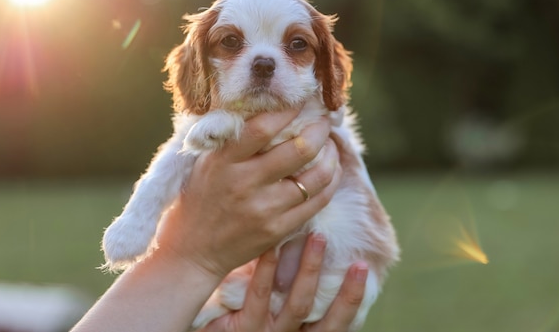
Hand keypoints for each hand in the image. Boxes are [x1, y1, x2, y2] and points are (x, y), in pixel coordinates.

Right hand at [156, 109, 341, 278]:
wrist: (193, 251)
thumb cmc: (200, 198)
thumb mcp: (207, 162)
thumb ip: (233, 138)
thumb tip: (269, 106)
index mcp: (223, 161)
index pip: (263, 126)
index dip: (288, 109)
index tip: (300, 101)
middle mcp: (244, 184)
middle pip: (300, 149)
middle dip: (320, 129)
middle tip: (323, 121)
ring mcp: (264, 210)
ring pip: (317, 176)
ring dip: (331, 155)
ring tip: (330, 145)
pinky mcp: (278, 230)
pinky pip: (318, 201)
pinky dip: (331, 181)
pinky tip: (330, 171)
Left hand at [197, 234, 368, 331]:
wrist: (194, 325)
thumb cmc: (235, 310)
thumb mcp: (269, 303)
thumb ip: (288, 283)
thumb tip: (309, 236)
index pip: (336, 321)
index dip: (352, 297)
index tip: (364, 267)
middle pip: (326, 320)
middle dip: (345, 292)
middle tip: (360, 258)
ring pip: (297, 306)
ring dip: (310, 271)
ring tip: (318, 237)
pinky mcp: (240, 331)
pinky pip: (258, 300)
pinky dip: (267, 274)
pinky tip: (271, 249)